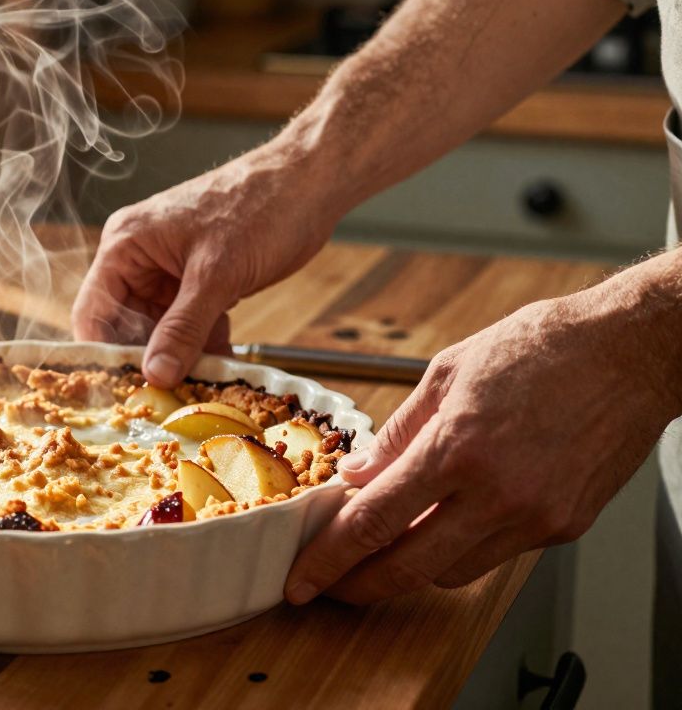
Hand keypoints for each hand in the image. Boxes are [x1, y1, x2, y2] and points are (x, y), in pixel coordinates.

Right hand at [71, 148, 342, 386]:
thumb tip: (155, 374)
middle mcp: (140, 257)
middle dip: (147, 361)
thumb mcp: (216, 275)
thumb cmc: (260, 208)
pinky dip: (203, 345)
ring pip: (160, 328)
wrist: (311, 183)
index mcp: (126, 244)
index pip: (94, 311)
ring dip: (178, 357)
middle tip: (165, 399)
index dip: (104, 354)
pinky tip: (220, 370)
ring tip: (197, 390)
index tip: (123, 393)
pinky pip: (189, 322)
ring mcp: (170, 269)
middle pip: (125, 325)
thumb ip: (182, 327)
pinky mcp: (199, 279)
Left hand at [285, 275, 681, 604]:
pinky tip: (450, 521)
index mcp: (457, 448)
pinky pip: (498, 554)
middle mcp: (497, 493)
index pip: (374, 522)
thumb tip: (360, 473)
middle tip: (329, 586)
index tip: (303, 579)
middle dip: (359, 586)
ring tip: (387, 546)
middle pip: (409, 567)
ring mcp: (535, 517)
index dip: (330, 559)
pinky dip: (464, 545)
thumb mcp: (448, 372)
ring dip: (412, 565)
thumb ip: (399, 432)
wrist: (631, 353)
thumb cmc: (542, 348)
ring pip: (453, 571)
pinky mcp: (565, 526)